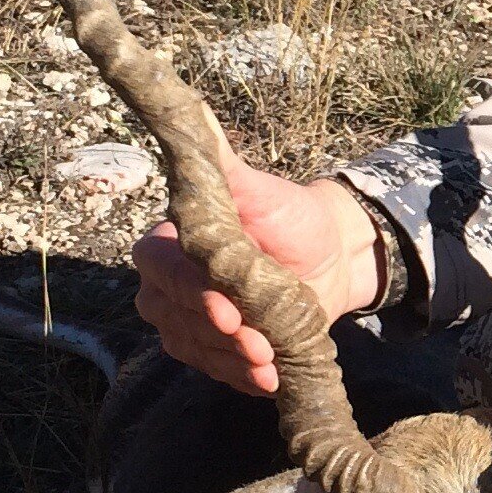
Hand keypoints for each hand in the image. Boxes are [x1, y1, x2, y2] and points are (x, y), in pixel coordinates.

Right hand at [134, 153, 384, 396]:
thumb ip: (221, 166)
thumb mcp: (261, 192)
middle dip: (219, 335)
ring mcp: (183, 320)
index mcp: (168, 241)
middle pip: (173, 316)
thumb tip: (191, 114)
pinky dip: (241, 378)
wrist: (330, 258)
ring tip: (271, 361)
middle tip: (261, 345)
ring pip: (192, 348)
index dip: (192, 294)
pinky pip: (213, 370)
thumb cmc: (292, 218)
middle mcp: (165, 283)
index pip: (161, 270)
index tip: (230, 312)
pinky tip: (269, 378)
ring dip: (232, 361)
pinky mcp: (210, 349)